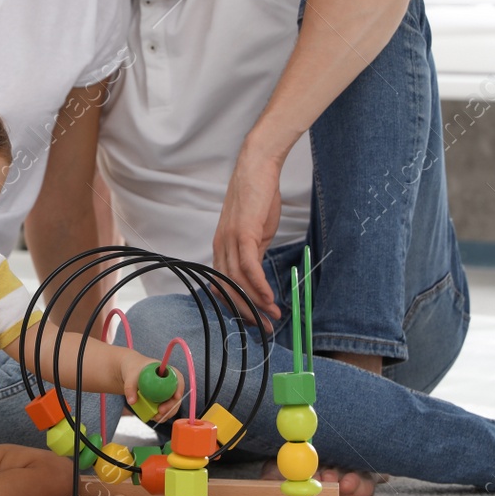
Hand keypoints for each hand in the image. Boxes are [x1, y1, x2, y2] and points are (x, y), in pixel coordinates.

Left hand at [121, 354, 185, 423]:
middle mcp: (170, 383)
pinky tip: (154, 418)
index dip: (179, 388)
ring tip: (156, 418)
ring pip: (172, 405)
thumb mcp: (130, 377)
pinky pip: (165, 410)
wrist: (130, 376)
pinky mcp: (163, 401)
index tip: (176, 397)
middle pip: (176, 395)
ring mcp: (167, 393)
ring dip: (167, 413)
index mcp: (167, 371)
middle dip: (171, 405)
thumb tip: (132, 402)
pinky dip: (162, 415)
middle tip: (160, 411)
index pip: (178, 378)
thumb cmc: (133, 371)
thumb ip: (130, 388)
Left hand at [213, 147, 283, 326]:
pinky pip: (248, 267)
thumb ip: (254, 253)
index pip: (224, 284)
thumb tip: (257, 275)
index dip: (238, 304)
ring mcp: (229, 240)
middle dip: (248, 310)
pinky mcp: (242, 234)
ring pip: (238, 281)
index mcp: (222, 247)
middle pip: (229, 288)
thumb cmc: (258, 197)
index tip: (255, 318)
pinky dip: (258, 284)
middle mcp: (221, 246)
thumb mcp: (256, 232)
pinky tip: (269, 296)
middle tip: (265, 326)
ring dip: (256, 302)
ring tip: (273, 314)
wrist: (257, 169)